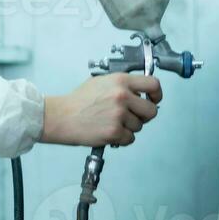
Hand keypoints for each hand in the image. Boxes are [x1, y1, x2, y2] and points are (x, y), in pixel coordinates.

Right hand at [41, 73, 162, 147]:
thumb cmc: (78, 101)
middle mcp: (122, 96)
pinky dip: (121, 138)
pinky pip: (129, 138)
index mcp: (121, 81)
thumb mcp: (101, 82)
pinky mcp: (114, 132)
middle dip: (144, 116)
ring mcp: (119, 115)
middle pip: (151, 110)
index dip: (157, 95)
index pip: (154, 84)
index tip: (154, 99)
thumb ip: (122, 85)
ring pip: (139, 126)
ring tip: (112, 123)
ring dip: (129, 128)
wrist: (61, 116)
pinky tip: (108, 131)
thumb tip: (140, 92)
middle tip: (133, 117)